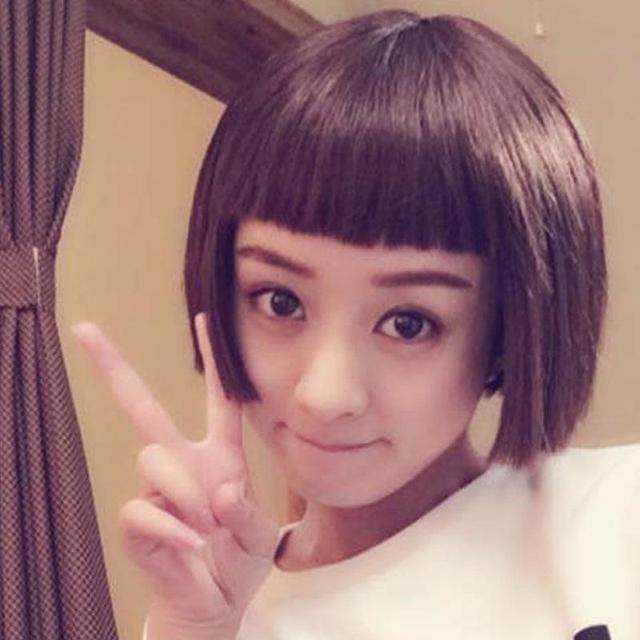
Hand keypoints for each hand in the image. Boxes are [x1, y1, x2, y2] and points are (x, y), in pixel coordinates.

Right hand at [72, 313, 279, 636]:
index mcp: (219, 455)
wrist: (214, 603)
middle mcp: (182, 462)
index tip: (205, 318)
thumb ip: (247, 513)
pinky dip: (173, 529)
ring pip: (154, 460)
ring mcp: (155, 489)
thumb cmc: (238, 561)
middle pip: (143, 407)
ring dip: (187, 494)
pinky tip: (193, 546)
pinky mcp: (137, 521)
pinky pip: (143, 508)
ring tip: (209, 525)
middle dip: (115, 368)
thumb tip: (218, 491)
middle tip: (84, 329)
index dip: (214, 359)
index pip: (219, 399)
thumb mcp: (259, 537)